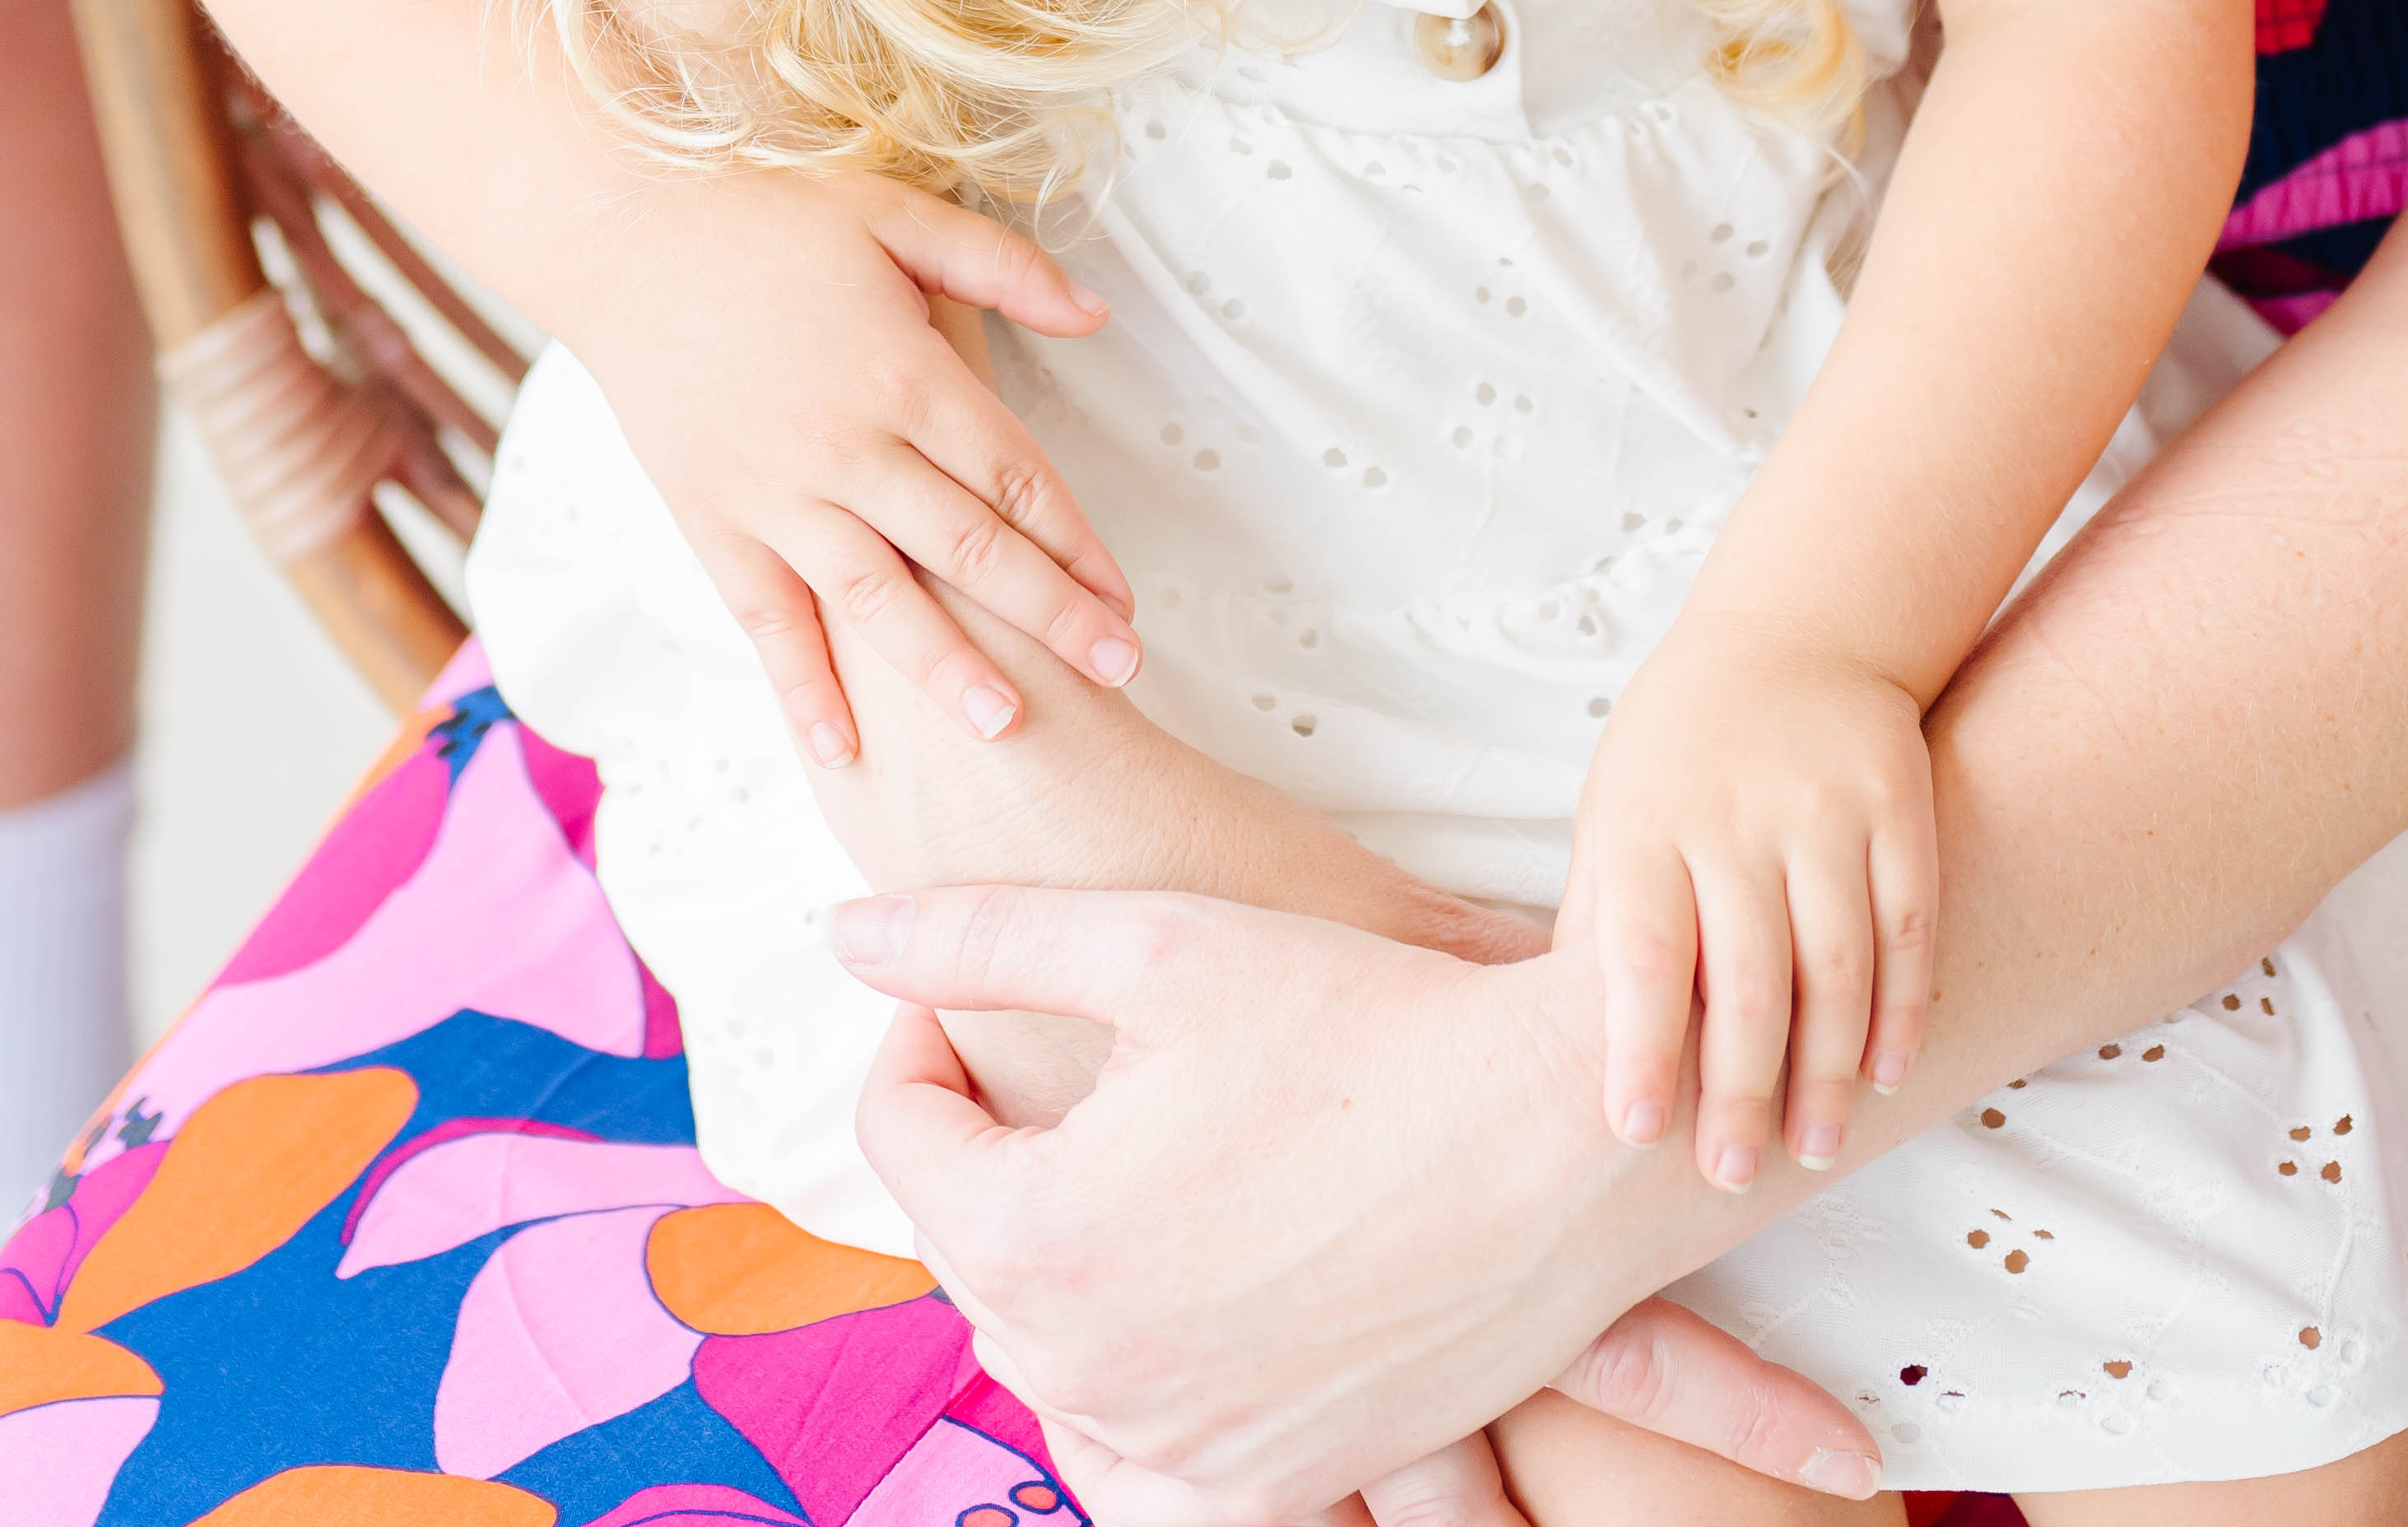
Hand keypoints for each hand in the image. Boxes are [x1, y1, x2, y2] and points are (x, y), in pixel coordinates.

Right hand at [586, 176, 1143, 759]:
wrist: (624, 240)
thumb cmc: (767, 221)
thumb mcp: (895, 214)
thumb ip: (1002, 268)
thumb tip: (1097, 314)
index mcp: (905, 373)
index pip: (1014, 477)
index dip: (1077, 542)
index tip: (1125, 600)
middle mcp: (848, 445)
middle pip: (969, 549)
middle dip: (1051, 618)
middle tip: (1119, 675)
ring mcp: (776, 494)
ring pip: (878, 600)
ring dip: (946, 669)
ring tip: (1010, 728)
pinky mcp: (714, 522)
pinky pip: (766, 620)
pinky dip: (802, 688)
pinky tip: (841, 751)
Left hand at [829, 889, 1879, 1526]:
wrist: (1565, 1143)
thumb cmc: (1370, 1026)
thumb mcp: (1160, 944)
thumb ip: (979, 939)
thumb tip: (842, 935)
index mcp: (1039, 1235)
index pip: (899, 1136)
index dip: (915, 1040)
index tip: (962, 990)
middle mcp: (1090, 1369)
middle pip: (967, 1245)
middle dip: (987, 1149)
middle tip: (1063, 1062)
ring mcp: (1181, 1440)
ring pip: (1050, 1338)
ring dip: (1061, 1248)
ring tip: (1142, 1149)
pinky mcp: (1267, 1474)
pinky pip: (1148, 1416)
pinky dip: (1146, 1340)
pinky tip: (1207, 1250)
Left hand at [1568, 619, 1938, 1186]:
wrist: (1798, 626)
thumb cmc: (1680, 746)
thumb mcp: (1611, 810)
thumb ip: (1598, 920)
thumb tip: (1555, 1046)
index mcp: (1647, 824)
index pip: (1643, 954)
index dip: (1639, 1048)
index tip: (1633, 1134)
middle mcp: (1736, 816)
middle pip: (1746, 978)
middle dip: (1740, 1090)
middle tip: (1730, 1176)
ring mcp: (1825, 809)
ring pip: (1836, 964)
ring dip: (1827, 1069)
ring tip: (1813, 1148)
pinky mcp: (1899, 804)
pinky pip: (1907, 924)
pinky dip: (1901, 1006)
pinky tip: (1886, 1072)